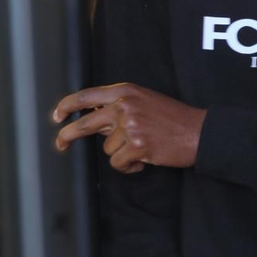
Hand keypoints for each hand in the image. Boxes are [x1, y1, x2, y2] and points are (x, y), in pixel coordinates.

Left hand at [50, 82, 206, 173]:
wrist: (198, 132)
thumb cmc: (174, 118)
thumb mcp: (145, 101)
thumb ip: (120, 107)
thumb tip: (95, 123)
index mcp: (126, 91)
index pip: (87, 96)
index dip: (67, 106)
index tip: (57, 116)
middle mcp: (125, 105)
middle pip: (84, 123)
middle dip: (68, 135)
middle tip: (60, 145)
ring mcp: (130, 125)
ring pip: (107, 148)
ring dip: (122, 153)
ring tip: (143, 147)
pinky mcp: (137, 145)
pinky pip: (119, 163)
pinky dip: (130, 166)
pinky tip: (146, 158)